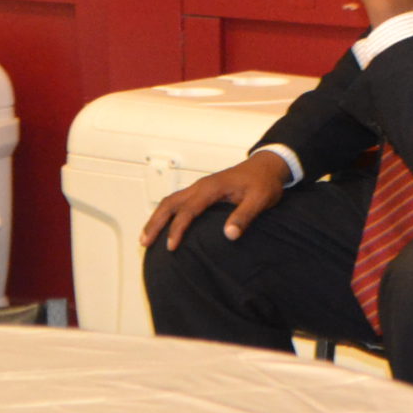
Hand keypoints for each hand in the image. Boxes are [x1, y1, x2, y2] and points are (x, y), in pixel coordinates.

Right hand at [141, 150, 290, 251]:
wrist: (268, 167)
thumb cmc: (264, 183)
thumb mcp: (260, 200)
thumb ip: (244, 216)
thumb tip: (229, 234)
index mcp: (212, 188)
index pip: (188, 209)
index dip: (177, 229)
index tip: (171, 246)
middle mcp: (201, 186)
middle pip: (170, 203)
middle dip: (155, 223)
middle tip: (144, 242)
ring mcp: (200, 188)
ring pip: (171, 201)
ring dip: (157, 218)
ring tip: (146, 237)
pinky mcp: (202, 192)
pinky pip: (178, 201)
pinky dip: (166, 214)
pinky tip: (164, 226)